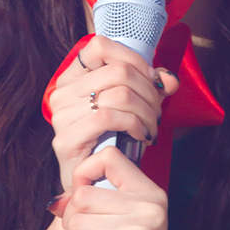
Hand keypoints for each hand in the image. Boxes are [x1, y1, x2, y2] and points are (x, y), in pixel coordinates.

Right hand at [47, 35, 178, 194]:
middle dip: (149, 91)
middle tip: (158, 111)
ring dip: (146, 111)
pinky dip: (134, 124)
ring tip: (152, 126)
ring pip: (119, 94)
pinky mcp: (66, 139)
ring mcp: (61, 116)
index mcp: (73, 78)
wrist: (96, 185)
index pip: (99, 45)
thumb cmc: (112, 141)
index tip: (150, 79)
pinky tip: (141, 135)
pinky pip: (108, 117)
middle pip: (118, 71)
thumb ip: (151, 88)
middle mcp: (62, 92)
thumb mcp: (134, 107)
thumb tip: (168, 80)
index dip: (132, 58)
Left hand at [53, 147, 184, 229]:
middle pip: (82, 196)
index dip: (85, 175)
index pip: (108, 157)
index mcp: (151, 194)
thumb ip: (97, 204)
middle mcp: (150, 208)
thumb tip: (56, 201)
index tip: (85, 201)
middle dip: (72, 220)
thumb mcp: (124, 226)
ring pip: (75, 224)